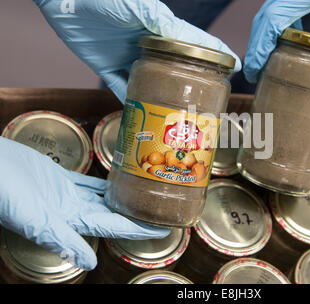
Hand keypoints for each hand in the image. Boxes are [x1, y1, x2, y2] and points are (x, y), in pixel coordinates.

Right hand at [0, 137, 169, 270]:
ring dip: (122, 199)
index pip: (113, 226)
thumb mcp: (33, 218)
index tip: (162, 227)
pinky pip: (87, 182)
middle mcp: (70, 210)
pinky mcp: (59, 178)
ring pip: (102, 198)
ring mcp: (65, 194)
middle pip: (112, 214)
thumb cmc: (4, 193)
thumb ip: (61, 240)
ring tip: (143, 196)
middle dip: (136, 215)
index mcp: (67, 221)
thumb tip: (88, 263)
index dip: (138, 228)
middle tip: (160, 210)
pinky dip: (103, 184)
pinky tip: (116, 181)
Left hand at [21, 0, 241, 102]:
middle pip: (175, 67)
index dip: (214, 54)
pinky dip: (132, 100)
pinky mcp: (107, 66)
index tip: (234, 66)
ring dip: (163, 96)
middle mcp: (148, 44)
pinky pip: (122, 88)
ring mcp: (128, 56)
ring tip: (180, 112)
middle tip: (207, 99)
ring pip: (151, 81)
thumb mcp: (137, 4)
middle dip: (191, 82)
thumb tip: (193, 39)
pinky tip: (144, 113)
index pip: (193, 43)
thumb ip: (163, 22)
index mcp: (159, 27)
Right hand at [243, 0, 309, 82]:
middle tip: (253, 75)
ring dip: (260, 41)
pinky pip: (273, 12)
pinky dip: (271, 30)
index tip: (254, 70)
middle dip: (255, 50)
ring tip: (261, 64)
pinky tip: (278, 43)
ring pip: (264, 18)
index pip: (269, 25)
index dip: (259, 49)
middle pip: (260, 24)